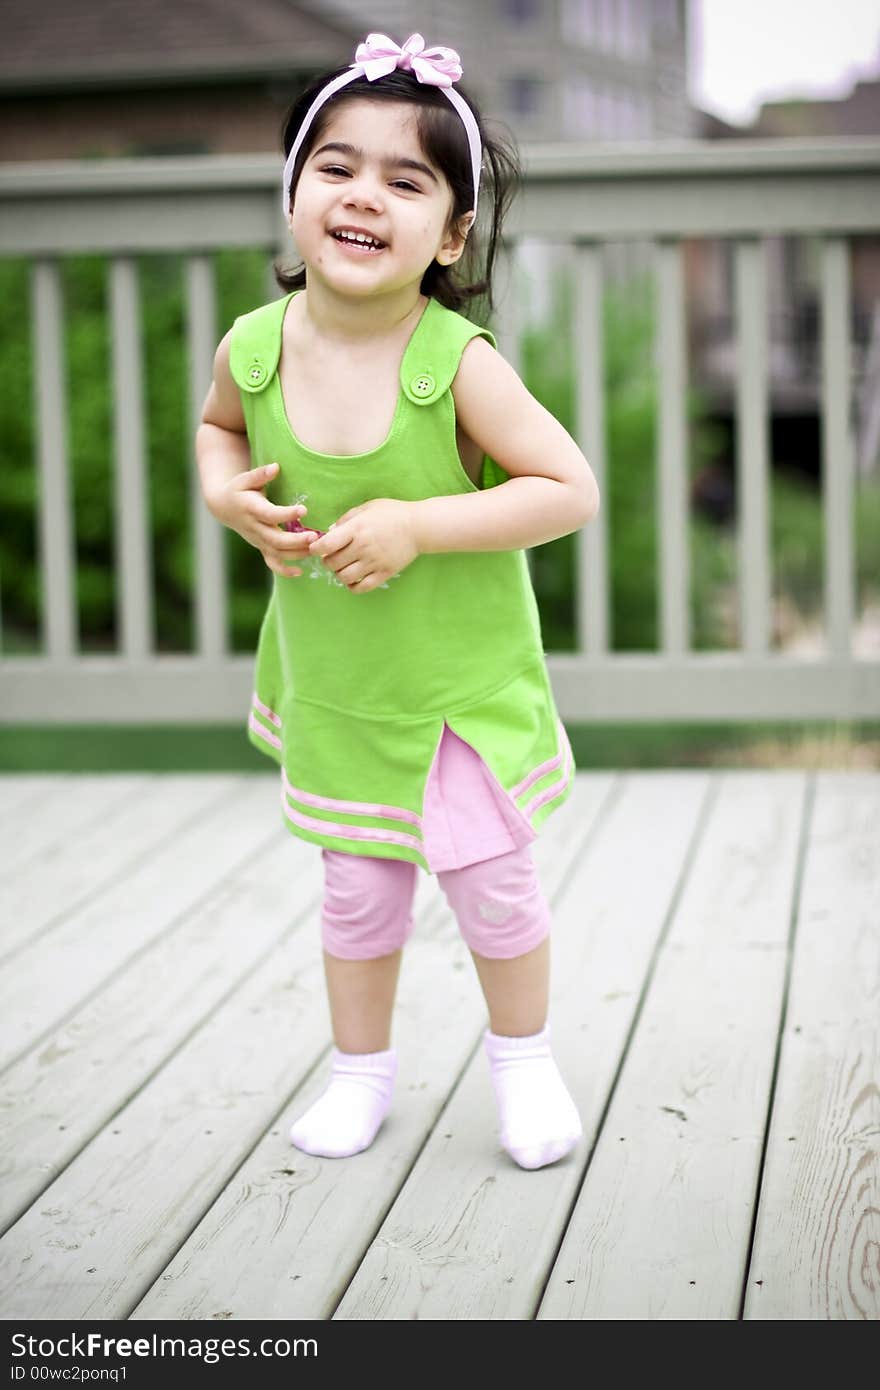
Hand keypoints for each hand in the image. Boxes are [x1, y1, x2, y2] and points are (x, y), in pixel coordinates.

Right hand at [210, 462, 319, 578]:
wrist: (223, 507)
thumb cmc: (239, 490)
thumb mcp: (245, 479)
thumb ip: (260, 474)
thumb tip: (276, 467)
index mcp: (251, 509)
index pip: (270, 514)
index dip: (286, 514)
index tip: (304, 509)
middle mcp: (254, 528)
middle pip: (275, 539)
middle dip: (295, 540)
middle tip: (315, 537)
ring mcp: (258, 540)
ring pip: (276, 553)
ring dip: (296, 554)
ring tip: (316, 549)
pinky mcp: (261, 547)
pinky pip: (271, 563)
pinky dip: (284, 571)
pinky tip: (300, 572)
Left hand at [308, 498, 418, 592]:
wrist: (419, 527)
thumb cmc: (392, 513)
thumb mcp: (367, 508)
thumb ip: (346, 519)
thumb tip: (328, 532)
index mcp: (357, 528)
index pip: (326, 544)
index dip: (315, 548)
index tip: (316, 548)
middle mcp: (363, 546)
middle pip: (332, 563)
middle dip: (327, 561)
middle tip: (332, 557)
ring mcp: (374, 562)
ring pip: (344, 577)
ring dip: (339, 574)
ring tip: (343, 567)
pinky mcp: (384, 573)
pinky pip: (361, 587)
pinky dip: (352, 586)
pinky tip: (354, 579)